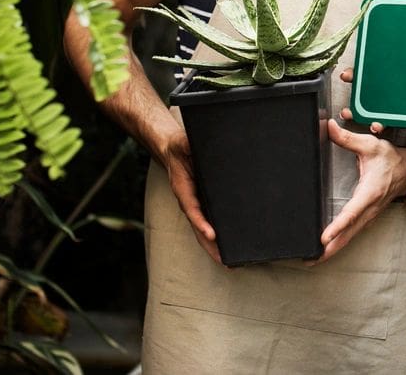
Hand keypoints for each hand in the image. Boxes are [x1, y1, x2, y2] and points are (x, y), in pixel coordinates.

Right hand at [161, 125, 222, 264]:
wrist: (174, 149)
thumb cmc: (180, 146)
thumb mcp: (183, 142)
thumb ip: (187, 144)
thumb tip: (192, 143)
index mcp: (183, 189)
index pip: (192, 208)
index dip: (201, 222)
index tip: (211, 234)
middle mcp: (189, 201)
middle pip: (199, 228)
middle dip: (211, 246)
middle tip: (226, 261)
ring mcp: (196, 204)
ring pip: (204, 230)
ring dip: (215, 247)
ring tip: (231, 263)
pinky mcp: (203, 203)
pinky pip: (210, 222)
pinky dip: (217, 236)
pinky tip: (230, 246)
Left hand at [312, 114, 405, 263]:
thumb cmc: (392, 158)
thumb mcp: (371, 145)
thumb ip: (348, 138)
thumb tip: (328, 127)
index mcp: (370, 193)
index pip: (352, 213)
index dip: (338, 226)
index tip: (324, 238)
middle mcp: (370, 208)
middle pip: (349, 233)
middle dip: (330, 248)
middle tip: (311, 259)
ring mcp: (370, 215)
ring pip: (350, 237)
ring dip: (333, 249)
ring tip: (313, 259)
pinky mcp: (368, 217)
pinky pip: (353, 233)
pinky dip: (340, 243)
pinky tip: (327, 249)